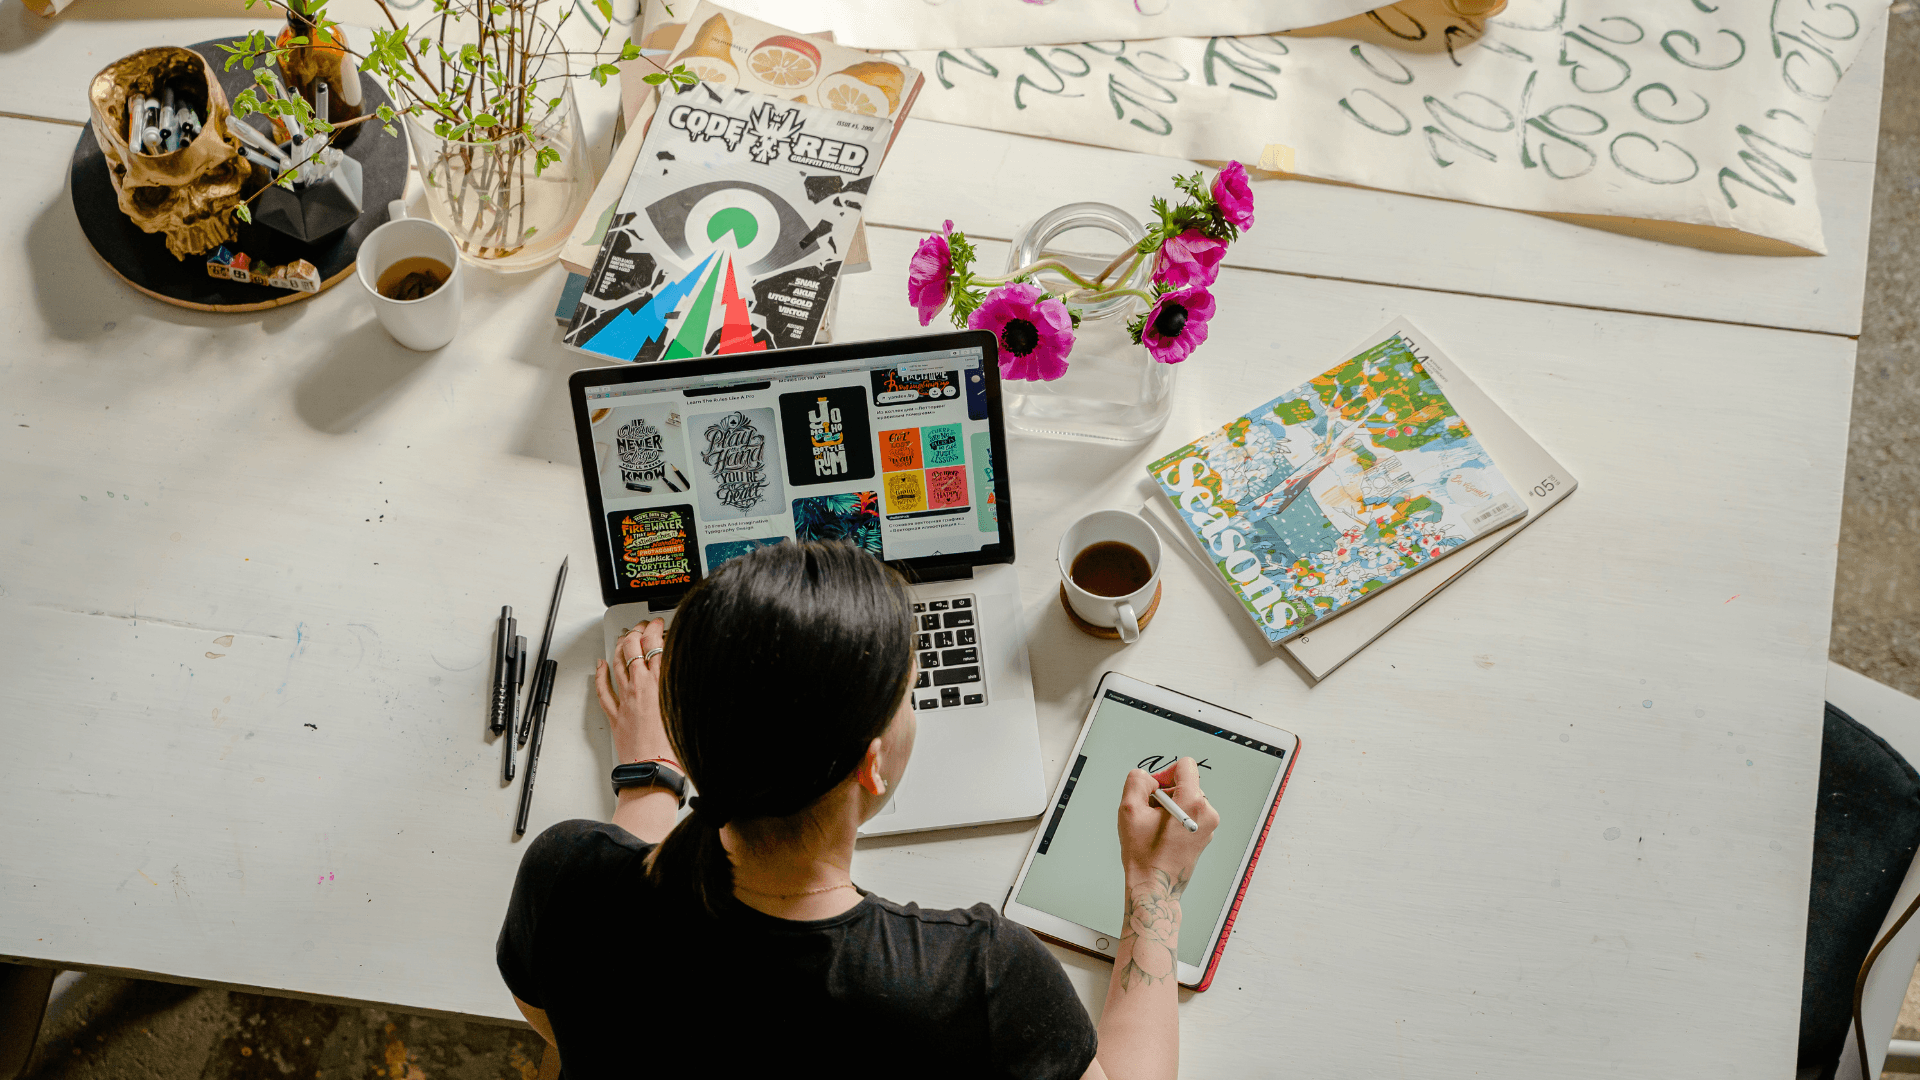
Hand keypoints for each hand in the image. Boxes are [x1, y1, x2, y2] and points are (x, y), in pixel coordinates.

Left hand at [593, 620, 674, 765]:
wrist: (656, 768)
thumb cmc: (675, 746)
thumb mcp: (688, 707)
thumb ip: (685, 685)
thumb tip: (687, 671)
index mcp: (662, 682)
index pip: (656, 644)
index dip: (656, 628)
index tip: (658, 624)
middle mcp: (641, 686)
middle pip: (634, 648)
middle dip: (637, 632)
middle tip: (641, 626)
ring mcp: (626, 699)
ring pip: (618, 663)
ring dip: (621, 646)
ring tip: (624, 637)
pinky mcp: (616, 714)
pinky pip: (603, 689)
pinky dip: (601, 674)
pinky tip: (601, 665)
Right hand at [1116, 757, 1219, 885]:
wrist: (1154, 886)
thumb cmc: (1143, 853)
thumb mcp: (1129, 809)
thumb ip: (1137, 781)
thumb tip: (1149, 778)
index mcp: (1193, 802)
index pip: (1186, 766)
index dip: (1165, 772)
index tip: (1154, 789)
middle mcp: (1207, 812)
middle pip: (1186, 783)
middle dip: (1165, 793)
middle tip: (1150, 813)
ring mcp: (1209, 826)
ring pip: (1187, 799)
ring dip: (1169, 806)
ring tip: (1155, 827)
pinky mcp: (1205, 835)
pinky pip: (1190, 814)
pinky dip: (1176, 818)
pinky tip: (1163, 835)